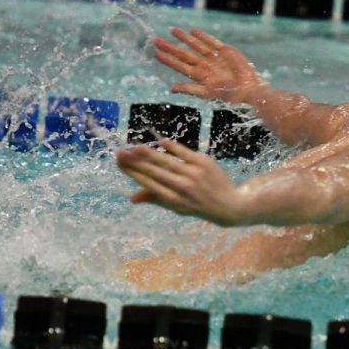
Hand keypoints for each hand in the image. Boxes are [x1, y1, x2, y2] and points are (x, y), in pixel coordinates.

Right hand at [116, 138, 243, 226]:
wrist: (229, 205)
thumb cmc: (198, 205)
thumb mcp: (177, 207)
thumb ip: (155, 199)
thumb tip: (132, 198)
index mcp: (173, 200)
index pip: (148, 183)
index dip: (133, 173)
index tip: (119, 163)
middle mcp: (182, 188)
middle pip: (154, 172)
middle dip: (135, 162)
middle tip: (119, 153)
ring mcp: (193, 174)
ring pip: (167, 161)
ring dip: (149, 154)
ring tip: (135, 147)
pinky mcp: (204, 163)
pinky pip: (184, 152)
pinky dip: (172, 147)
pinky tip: (160, 141)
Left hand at [155, 27, 265, 103]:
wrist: (248, 89)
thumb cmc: (229, 95)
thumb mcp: (206, 93)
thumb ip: (189, 89)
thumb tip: (171, 89)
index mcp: (199, 76)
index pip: (179, 66)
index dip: (168, 59)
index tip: (155, 53)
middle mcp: (205, 66)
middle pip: (184, 54)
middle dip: (170, 47)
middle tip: (156, 40)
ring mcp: (214, 58)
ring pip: (196, 46)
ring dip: (184, 39)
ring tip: (173, 31)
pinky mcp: (226, 51)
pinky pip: (212, 42)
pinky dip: (203, 36)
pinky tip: (193, 31)